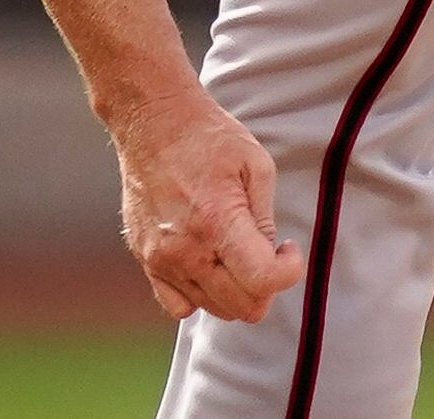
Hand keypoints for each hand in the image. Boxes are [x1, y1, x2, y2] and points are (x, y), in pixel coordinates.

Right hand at [107, 84, 304, 322]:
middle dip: (265, 285)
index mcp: (218, 220)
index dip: (287, 271)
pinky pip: (179, 306)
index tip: (287, 248)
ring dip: (235, 290)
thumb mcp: (255, 164)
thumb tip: (269, 255)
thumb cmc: (208, 138)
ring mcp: (162, 259)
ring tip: (236, 251)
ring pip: (214, 309)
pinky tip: (209, 264)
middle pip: (242, 306)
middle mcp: (186, 249)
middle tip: (266, 251)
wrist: (153, 123)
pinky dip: (201, 295)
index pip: (262, 281)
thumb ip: (266, 217)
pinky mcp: (146, 260)